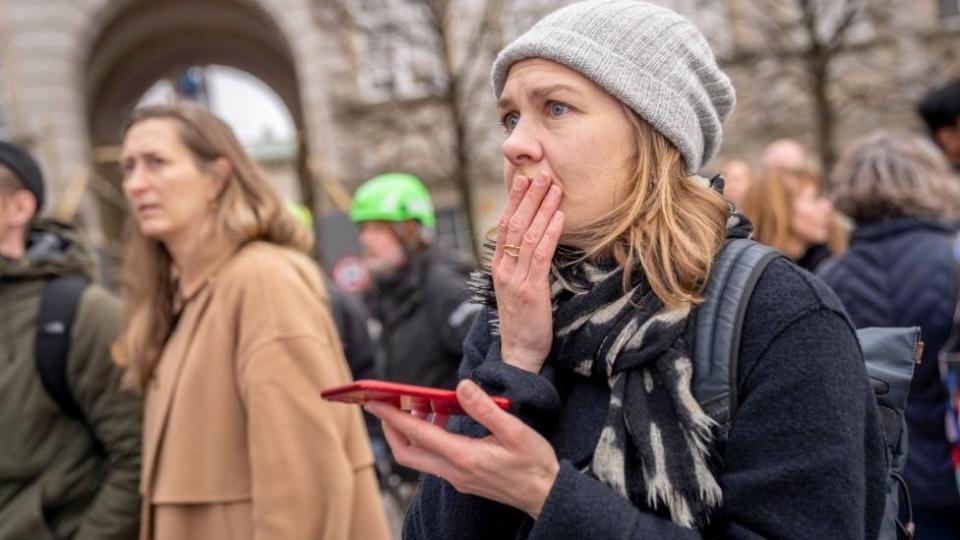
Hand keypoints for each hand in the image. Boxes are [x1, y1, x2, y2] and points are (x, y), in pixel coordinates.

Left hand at [364, 379, 559, 517]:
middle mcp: (453, 471)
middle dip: (391, 427)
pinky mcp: (462, 479)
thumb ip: (485, 408)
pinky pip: (434, 458)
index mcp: (463, 457)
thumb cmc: (533, 463)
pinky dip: (429, 438)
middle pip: (406, 452)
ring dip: (411, 432)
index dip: (393, 416)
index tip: (375, 401)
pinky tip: (443, 420)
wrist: (545, 494)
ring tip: (419, 405)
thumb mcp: (514, 430)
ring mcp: (456, 477)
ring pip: (419, 456)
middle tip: (386, 403)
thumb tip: (461, 387)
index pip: (417, 434)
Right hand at [493, 172, 563, 372]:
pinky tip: (560, 217)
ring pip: (528, 235)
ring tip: (554, 187)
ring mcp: (515, 279)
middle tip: (542, 173)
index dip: (515, 200)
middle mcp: (503, 269)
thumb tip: (537, 240)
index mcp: (499, 266)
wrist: (520, 353)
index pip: (505, 225)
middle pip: (515, 224)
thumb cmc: (524, 320)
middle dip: (529, 196)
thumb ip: (523, 264)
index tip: (526, 179)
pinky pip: (540, 255)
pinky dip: (551, 233)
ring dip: (543, 208)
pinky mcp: (530, 290)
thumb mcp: (518, 288)